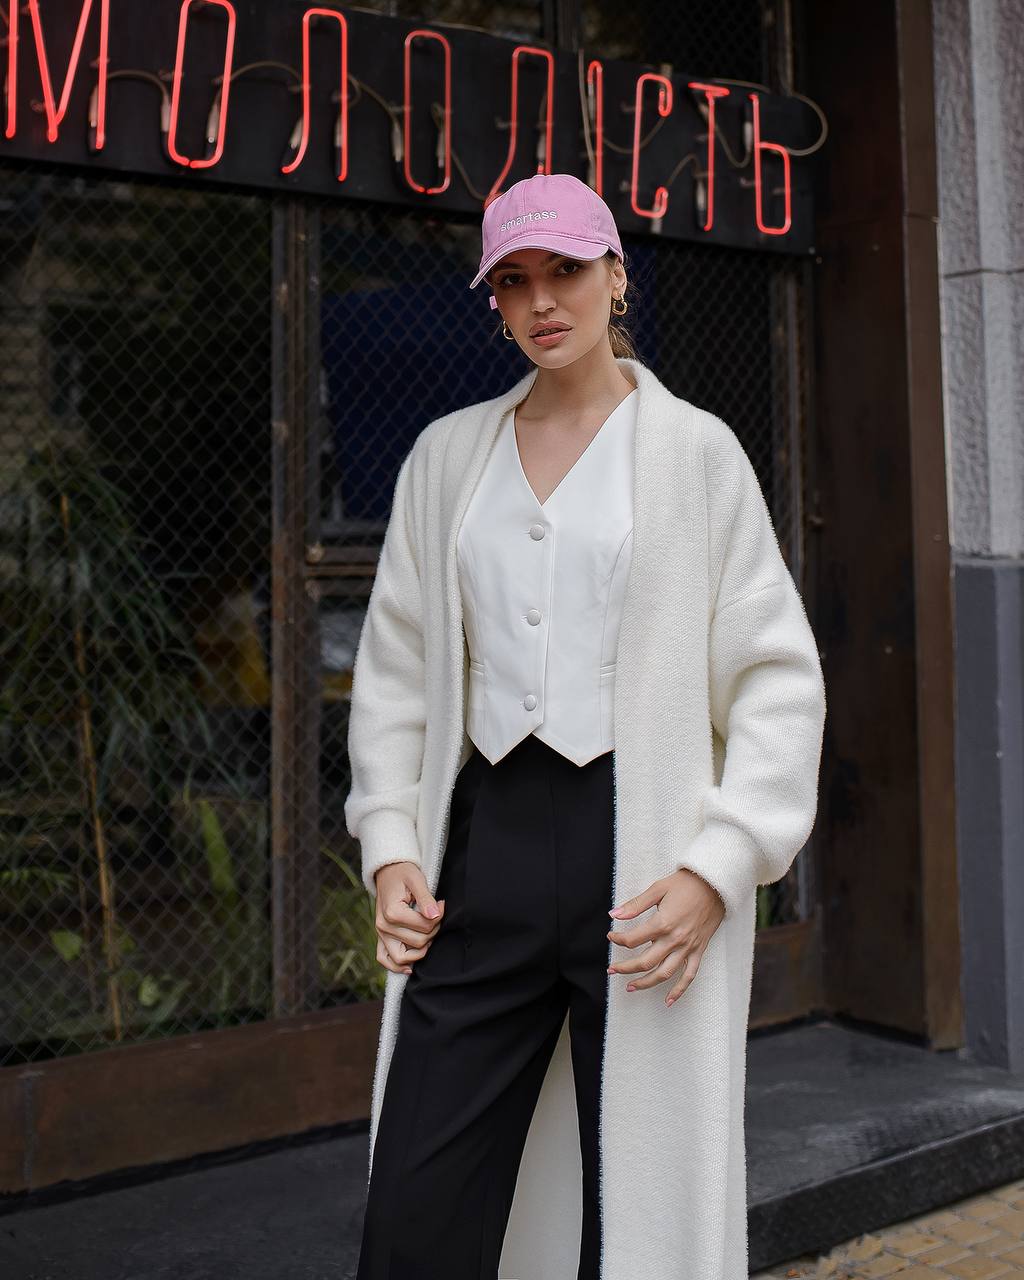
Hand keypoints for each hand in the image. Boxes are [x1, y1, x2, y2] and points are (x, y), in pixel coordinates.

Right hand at [373, 862, 445, 975]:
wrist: (388, 872)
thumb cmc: (403, 874)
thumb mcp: (417, 879)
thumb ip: (426, 898)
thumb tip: (436, 915)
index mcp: (392, 912)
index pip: (424, 927)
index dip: (439, 917)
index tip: (442, 904)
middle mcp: (383, 926)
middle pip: (418, 943)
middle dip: (433, 931)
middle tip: (436, 915)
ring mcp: (380, 934)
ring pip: (402, 958)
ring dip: (420, 950)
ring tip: (428, 934)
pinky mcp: (380, 938)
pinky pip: (384, 960)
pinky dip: (397, 967)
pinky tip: (411, 967)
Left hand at [606, 869, 725, 1006]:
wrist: (715, 884)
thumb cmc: (686, 884)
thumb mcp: (658, 889)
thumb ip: (635, 905)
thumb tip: (614, 915)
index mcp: (663, 923)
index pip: (633, 940)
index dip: (617, 940)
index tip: (611, 937)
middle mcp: (675, 939)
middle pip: (645, 962)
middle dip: (625, 968)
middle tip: (612, 970)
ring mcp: (688, 947)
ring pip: (664, 974)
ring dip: (646, 983)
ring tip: (631, 987)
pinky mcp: (699, 950)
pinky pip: (689, 975)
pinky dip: (679, 990)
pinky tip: (668, 1001)